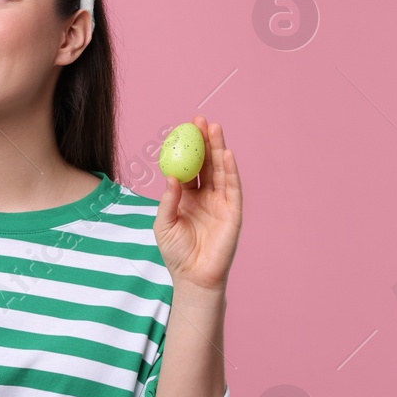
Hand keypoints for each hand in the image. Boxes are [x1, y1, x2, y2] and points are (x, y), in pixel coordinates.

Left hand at [154, 115, 241, 291]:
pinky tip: (226, 154)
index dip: (187, 149)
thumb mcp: (163, 224)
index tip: (182, 130)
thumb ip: (168, 200)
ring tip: (214, 128)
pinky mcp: (233, 211)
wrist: (192, 276)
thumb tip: (171, 177)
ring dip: (218, 149)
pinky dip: (230, 170)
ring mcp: (221, 202)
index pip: (189, 168)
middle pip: (206, 163)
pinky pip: (232, 187)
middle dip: (204, 142)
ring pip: (220, 170)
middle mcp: (206, 196)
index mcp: (187, 197)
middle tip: (200, 120)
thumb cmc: (175, 252)